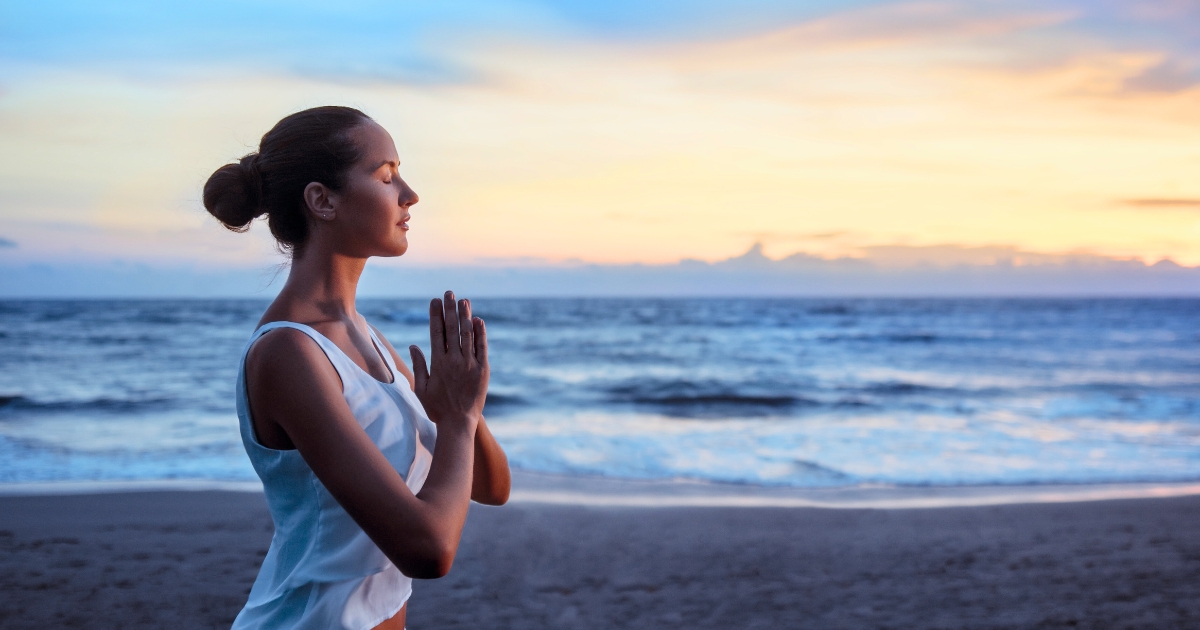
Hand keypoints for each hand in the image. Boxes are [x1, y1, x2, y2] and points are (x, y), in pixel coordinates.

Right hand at [409, 291, 487, 427]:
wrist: (458, 423)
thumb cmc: (437, 408)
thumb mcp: (421, 388)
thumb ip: (418, 365)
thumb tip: (413, 345)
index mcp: (438, 363)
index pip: (436, 332)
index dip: (435, 315)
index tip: (434, 301)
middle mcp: (454, 360)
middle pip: (452, 329)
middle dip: (450, 309)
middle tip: (449, 293)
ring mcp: (470, 364)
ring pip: (467, 335)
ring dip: (465, 316)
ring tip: (464, 300)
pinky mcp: (483, 370)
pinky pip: (482, 348)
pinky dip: (480, 333)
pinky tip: (478, 320)